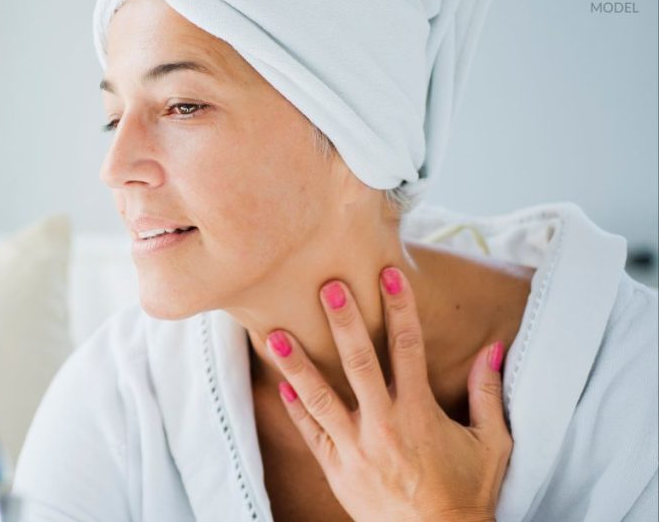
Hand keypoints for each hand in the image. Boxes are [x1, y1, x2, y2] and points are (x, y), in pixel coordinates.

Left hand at [265, 266, 511, 521]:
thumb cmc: (467, 493)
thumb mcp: (491, 444)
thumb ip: (487, 394)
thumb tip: (493, 348)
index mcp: (420, 413)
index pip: (409, 347)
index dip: (399, 307)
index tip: (388, 273)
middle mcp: (383, 425)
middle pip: (359, 363)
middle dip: (343, 323)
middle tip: (327, 287)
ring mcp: (355, 448)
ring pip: (320, 397)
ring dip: (297, 364)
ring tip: (275, 335)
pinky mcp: (336, 469)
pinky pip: (310, 433)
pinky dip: (296, 408)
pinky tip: (281, 384)